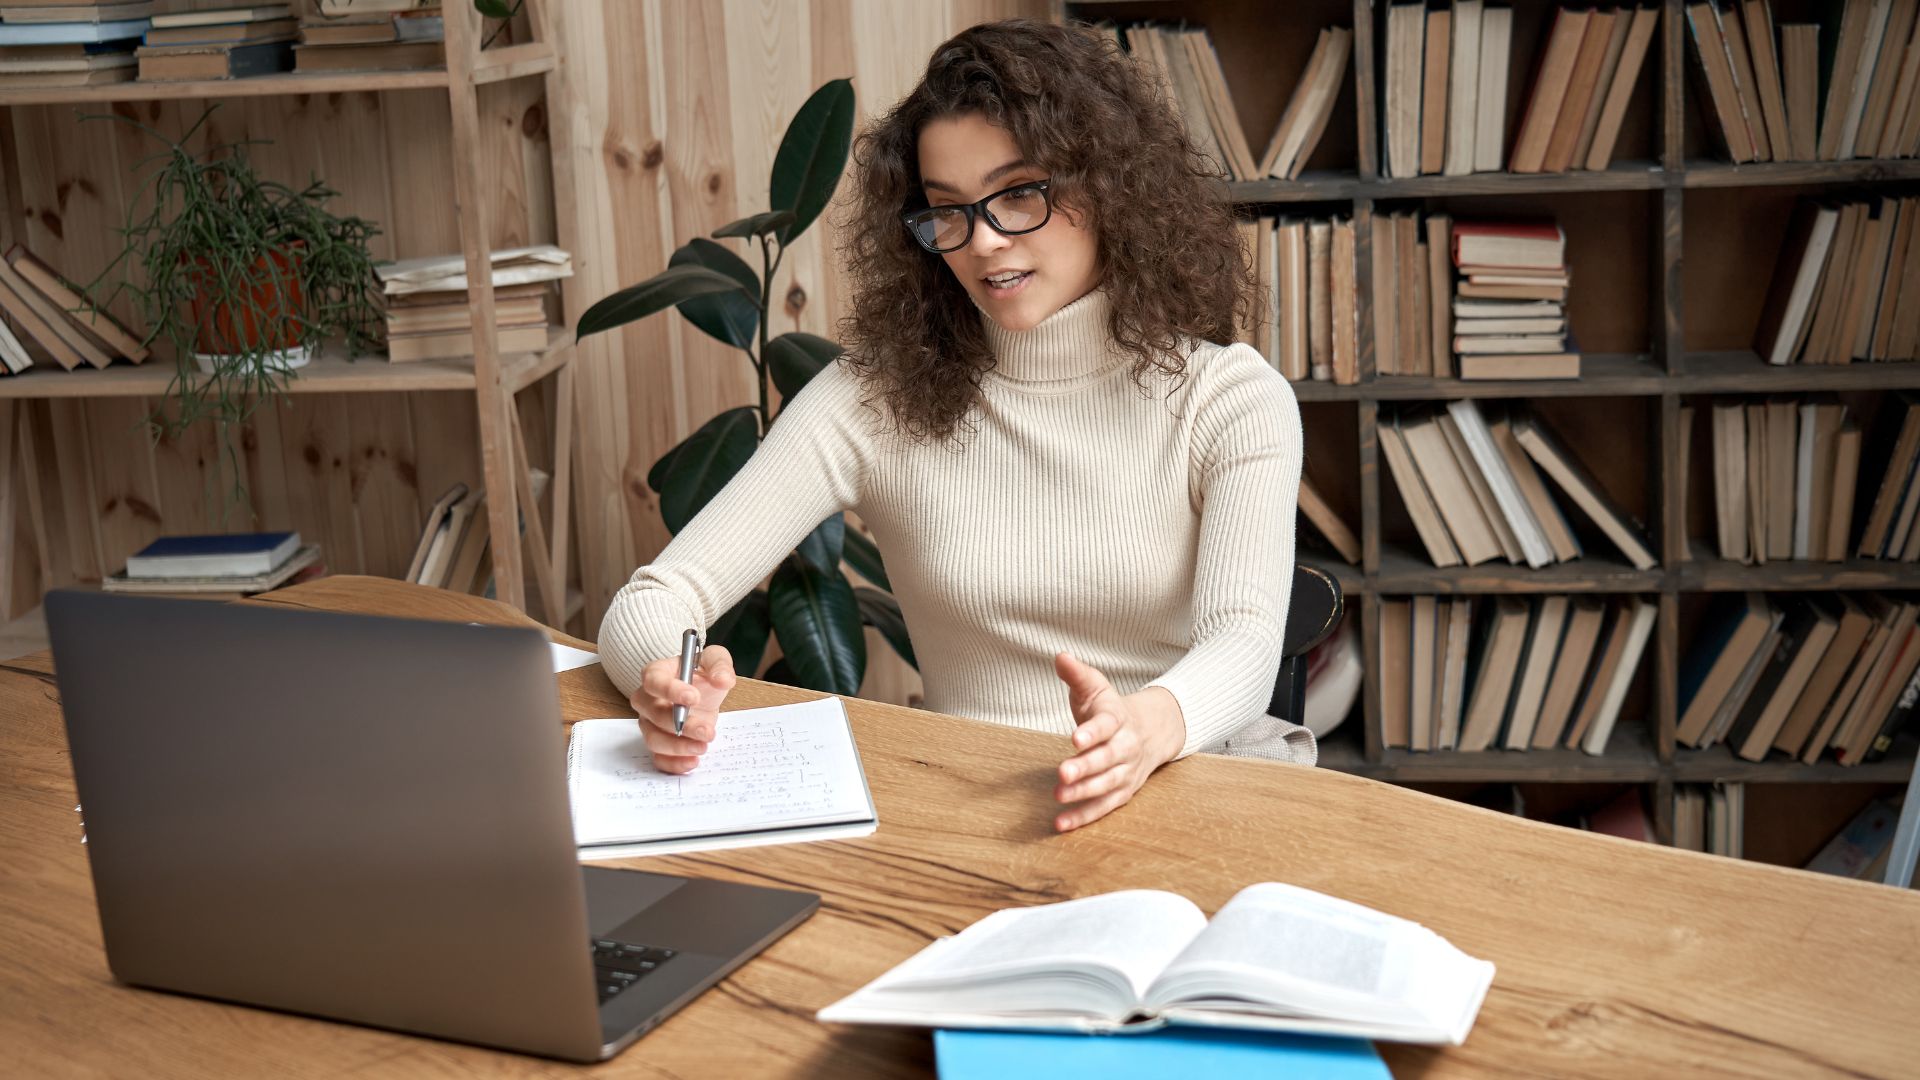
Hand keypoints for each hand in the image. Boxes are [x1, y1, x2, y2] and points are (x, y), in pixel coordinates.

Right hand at [631, 644, 735, 773]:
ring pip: (653, 739)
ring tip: (703, 746)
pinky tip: (692, 761)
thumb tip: (722, 680)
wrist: (702, 693)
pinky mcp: (658, 743)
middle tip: (706, 730)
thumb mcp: (715, 660)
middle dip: (681, 724)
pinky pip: (658, 758)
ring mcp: (649, 723)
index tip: (694, 697)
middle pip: (652, 713)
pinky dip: (674, 764)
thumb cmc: (701, 673)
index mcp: (657, 673)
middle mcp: (647, 699)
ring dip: (678, 747)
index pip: (653, 680)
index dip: (670, 690)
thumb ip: (719, 665)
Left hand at [1051, 652, 1185, 832]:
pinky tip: (1061, 824)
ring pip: (1107, 785)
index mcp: (1118, 719)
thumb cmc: (1111, 709)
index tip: (1074, 738)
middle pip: (1107, 759)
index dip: (1091, 732)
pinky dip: (1084, 816)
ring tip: (1059, 796)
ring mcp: (1126, 771)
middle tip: (1063, 773)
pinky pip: (1104, 807)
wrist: (1152, 730)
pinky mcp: (1122, 792)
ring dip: (1084, 793)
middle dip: (1086, 767)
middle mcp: (1126, 747)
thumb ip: (1077, 674)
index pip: (1106, 725)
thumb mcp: (1096, 687)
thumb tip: (1060, 656)